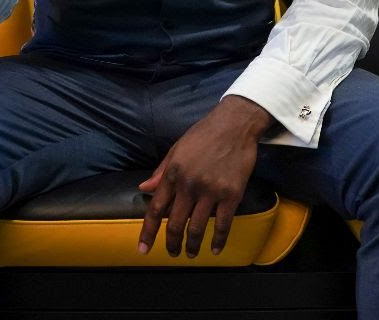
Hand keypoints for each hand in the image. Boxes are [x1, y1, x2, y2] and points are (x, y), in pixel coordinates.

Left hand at [137, 96, 270, 257]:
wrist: (235, 124)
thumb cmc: (204, 134)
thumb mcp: (176, 149)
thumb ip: (161, 171)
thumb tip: (143, 188)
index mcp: (173, 173)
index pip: (156, 209)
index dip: (148, 232)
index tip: (143, 248)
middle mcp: (189, 185)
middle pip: (175, 223)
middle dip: (171, 243)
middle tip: (172, 253)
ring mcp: (211, 191)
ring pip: (197, 228)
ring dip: (192, 245)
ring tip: (191, 253)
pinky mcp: (232, 195)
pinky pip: (223, 224)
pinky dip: (219, 240)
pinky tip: (215, 249)